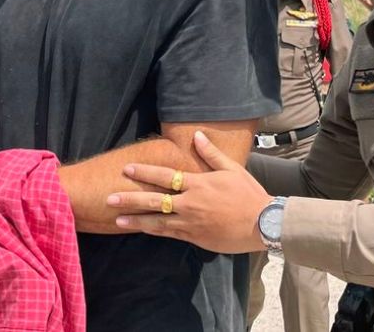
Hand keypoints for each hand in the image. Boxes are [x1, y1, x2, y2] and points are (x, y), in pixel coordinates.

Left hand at [106, 130, 271, 253]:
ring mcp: (191, 223)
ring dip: (136, 221)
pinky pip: (170, 234)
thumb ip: (211, 154)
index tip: (127, 169)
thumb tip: (197, 135)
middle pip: (154, 201)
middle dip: (130, 199)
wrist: (263, 223)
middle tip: (109, 199)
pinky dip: (154, 231)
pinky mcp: (195, 237)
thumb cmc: (248, 194)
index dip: (144, 172)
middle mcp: (190, 203)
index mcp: (198, 184)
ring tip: (117, 220)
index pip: (165, 176)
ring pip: (157, 222)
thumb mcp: (232, 169)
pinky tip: (142, 230)